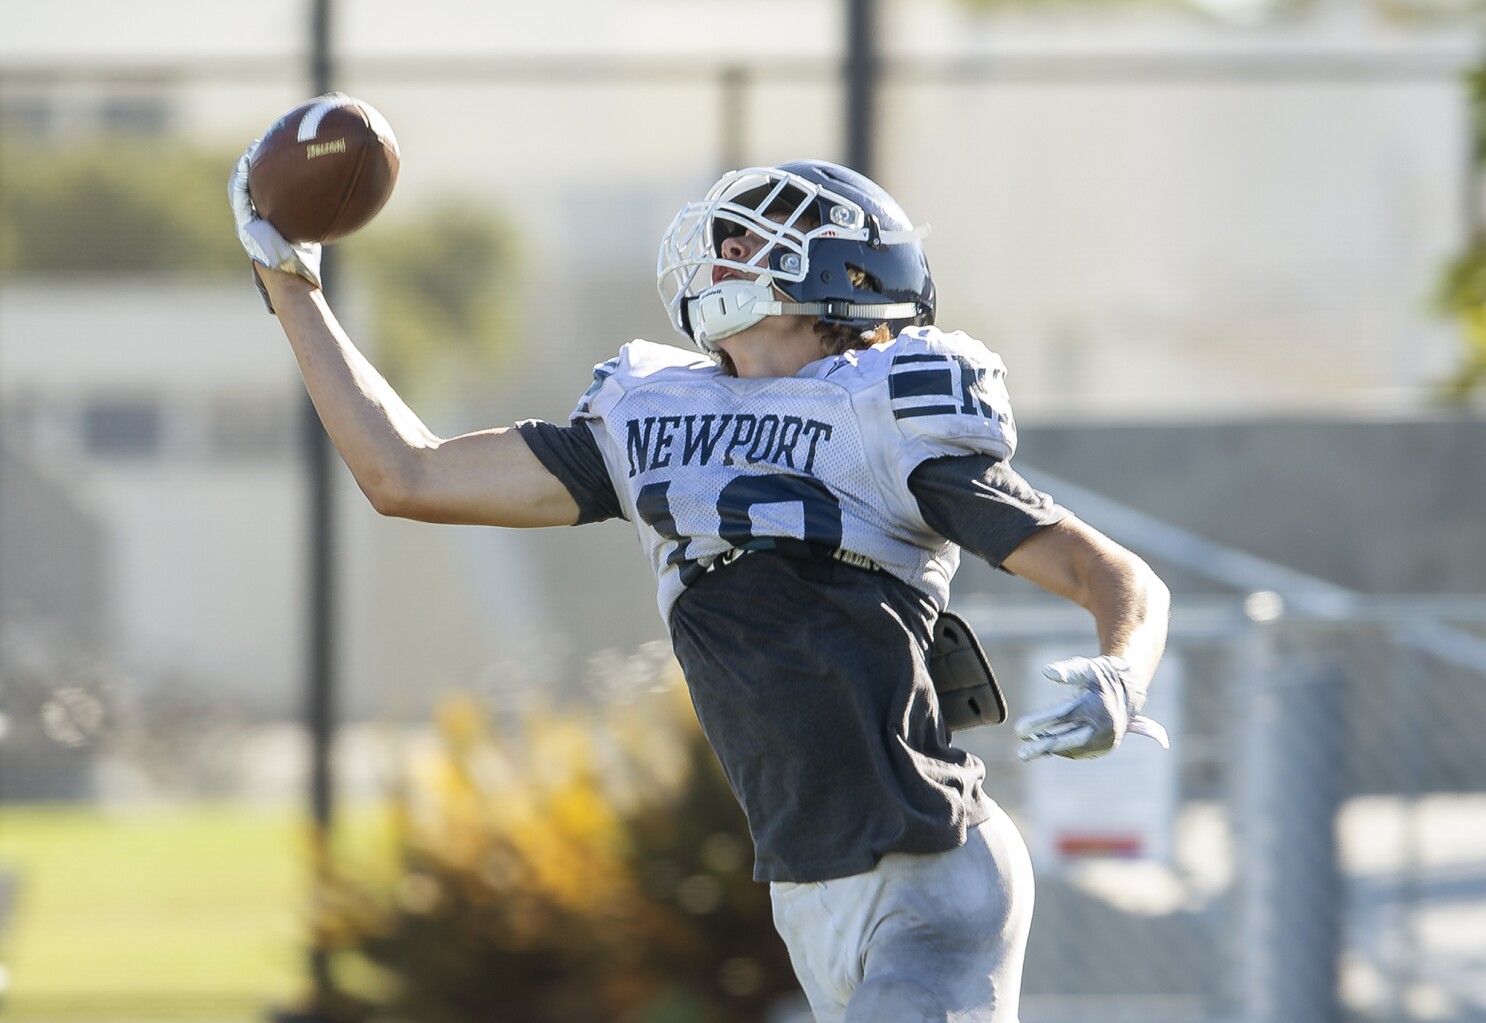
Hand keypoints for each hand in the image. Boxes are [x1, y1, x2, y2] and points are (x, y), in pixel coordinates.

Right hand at [228, 141, 321, 308]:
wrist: (291, 280)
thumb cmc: (304, 265)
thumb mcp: (312, 235)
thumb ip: (318, 220)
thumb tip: (345, 205)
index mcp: (265, 223)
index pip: (261, 194)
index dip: (263, 176)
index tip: (272, 157)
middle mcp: (253, 221)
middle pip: (248, 187)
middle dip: (251, 166)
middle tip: (258, 146)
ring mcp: (246, 223)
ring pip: (239, 188)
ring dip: (243, 167)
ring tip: (252, 149)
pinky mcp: (244, 225)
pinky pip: (239, 196)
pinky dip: (242, 179)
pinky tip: (248, 163)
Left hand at [1014, 655, 1168, 761]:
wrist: (1130, 691)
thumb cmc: (1100, 676)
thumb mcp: (1086, 668)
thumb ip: (1067, 671)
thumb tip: (1046, 671)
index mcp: (1096, 706)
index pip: (1064, 716)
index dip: (1040, 723)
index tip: (1019, 729)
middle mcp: (1103, 726)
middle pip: (1068, 739)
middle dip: (1043, 747)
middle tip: (1021, 753)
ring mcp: (1106, 739)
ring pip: (1073, 748)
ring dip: (1050, 750)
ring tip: (1027, 750)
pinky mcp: (1105, 747)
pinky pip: (1080, 751)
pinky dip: (1062, 750)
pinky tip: (1044, 747)